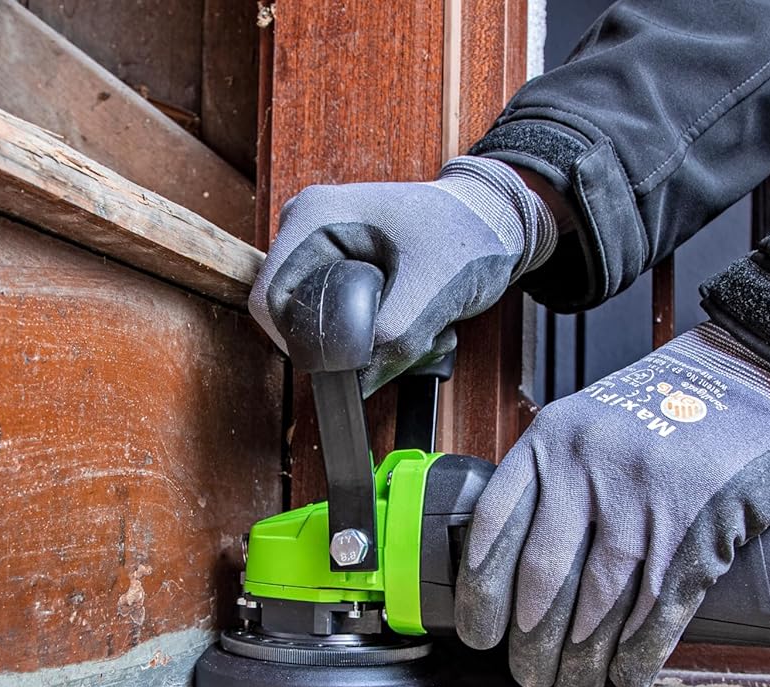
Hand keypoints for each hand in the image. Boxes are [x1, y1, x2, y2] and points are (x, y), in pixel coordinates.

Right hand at [249, 157, 556, 393]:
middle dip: (343, 345)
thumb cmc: (472, 231)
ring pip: (320, 326)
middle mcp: (309, 231)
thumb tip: (355, 384)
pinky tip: (414, 323)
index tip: (347, 362)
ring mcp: (324, 251)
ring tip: (417, 326)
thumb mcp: (434, 286)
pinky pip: (341, 323)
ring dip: (368, 344)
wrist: (499, 220)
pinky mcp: (342, 271)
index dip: (298, 344)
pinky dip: (377, 336)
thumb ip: (392, 336)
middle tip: (399, 338)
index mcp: (314, 219)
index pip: (270, 301)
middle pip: (293, 318)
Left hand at [455, 323, 769, 686]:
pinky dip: (638, 652)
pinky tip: (627, 673)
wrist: (762, 375)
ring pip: (596, 604)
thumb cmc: (673, 406)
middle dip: (531, 642)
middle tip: (529, 673)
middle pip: (542, 578)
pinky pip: (655, 610)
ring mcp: (643, 499)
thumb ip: (555, 479)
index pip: (495, 528)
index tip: (480, 632)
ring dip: (582, 659)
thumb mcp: (592, 424)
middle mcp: (589, 466)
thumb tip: (518, 565)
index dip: (481, 593)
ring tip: (574, 684)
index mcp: (552, 438)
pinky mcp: (697, 529)